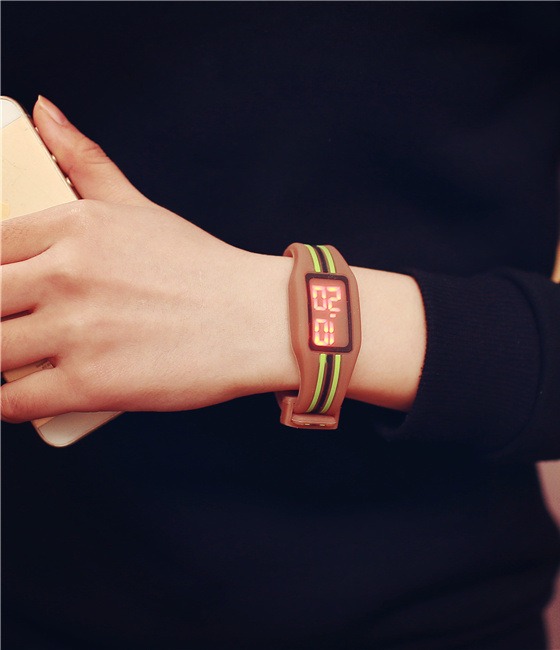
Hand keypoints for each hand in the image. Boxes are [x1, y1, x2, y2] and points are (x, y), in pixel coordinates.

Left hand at [1, 96, 296, 421]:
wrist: (257, 322)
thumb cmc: (203, 269)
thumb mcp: (140, 207)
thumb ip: (85, 160)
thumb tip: (43, 112)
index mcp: (74, 226)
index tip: (7, 294)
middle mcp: (67, 274)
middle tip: (19, 324)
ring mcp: (77, 331)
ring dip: (2, 359)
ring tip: (26, 358)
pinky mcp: (90, 384)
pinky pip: (15, 401)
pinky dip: (10, 404)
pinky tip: (25, 394)